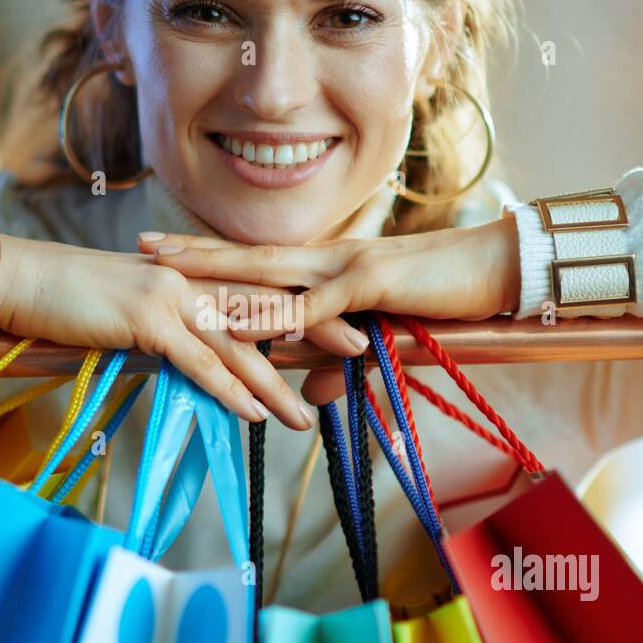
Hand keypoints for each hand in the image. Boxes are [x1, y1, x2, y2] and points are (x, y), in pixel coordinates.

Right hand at [0, 234, 367, 428]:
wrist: (26, 279)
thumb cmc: (76, 297)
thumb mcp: (136, 308)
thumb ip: (175, 326)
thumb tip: (202, 355)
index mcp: (194, 274)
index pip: (261, 290)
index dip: (309, 305)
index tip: (349, 319)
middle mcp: (192, 280)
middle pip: (265, 312)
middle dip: (318, 333)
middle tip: (363, 352)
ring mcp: (172, 297)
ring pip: (239, 345)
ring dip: (275, 384)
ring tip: (306, 416)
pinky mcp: (146, 320)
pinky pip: (197, 361)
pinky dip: (228, 389)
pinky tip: (252, 413)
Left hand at [138, 215, 521, 403]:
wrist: (499, 268)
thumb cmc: (447, 297)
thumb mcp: (387, 337)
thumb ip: (344, 363)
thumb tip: (311, 393)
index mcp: (331, 267)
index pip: (260, 263)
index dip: (213, 257)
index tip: (169, 254)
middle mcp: (330, 259)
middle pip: (247, 257)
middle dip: (193, 253)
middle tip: (143, 248)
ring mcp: (347, 266)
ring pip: (269, 273)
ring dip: (217, 275)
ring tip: (170, 276)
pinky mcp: (373, 283)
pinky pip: (316, 302)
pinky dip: (280, 312)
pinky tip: (243, 318)